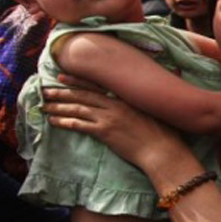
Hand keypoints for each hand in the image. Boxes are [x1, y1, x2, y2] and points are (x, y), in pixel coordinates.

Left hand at [42, 79, 185, 171]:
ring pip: (77, 109)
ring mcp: (109, 118)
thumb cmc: (166, 132)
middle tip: (46, 90)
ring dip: (59, 107)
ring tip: (44, 106)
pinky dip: (64, 122)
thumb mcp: (161, 108)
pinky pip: (79, 125)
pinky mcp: (104, 133)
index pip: (97, 86)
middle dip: (62, 92)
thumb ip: (156, 92)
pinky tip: (54, 121)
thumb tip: (176, 70)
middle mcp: (115, 105)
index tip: (62, 77)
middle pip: (82, 96)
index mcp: (126, 98)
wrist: (163, 151)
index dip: (78, 80)